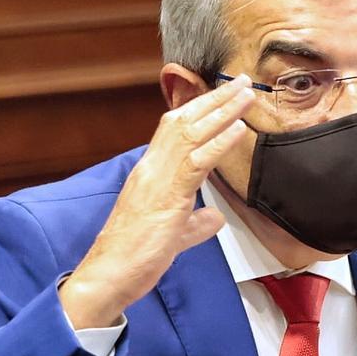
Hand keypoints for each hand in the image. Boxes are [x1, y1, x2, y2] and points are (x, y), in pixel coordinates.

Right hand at [60, 75, 256, 328]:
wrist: (110, 274)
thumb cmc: (135, 256)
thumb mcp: (174, 235)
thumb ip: (194, 223)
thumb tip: (214, 219)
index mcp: (150, 173)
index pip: (174, 130)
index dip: (199, 109)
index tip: (222, 94)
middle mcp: (151, 167)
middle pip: (184, 120)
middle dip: (214, 98)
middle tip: (240, 81)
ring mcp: (157, 179)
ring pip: (191, 133)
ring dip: (222, 111)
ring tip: (245, 94)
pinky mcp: (167, 196)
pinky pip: (197, 162)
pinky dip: (220, 142)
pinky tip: (238, 128)